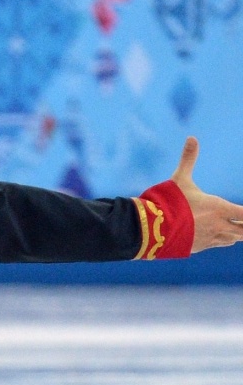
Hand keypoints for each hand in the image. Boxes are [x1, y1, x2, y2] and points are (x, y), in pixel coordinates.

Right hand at [175, 138, 242, 253]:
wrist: (151, 229)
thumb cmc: (168, 202)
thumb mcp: (180, 179)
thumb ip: (188, 159)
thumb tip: (191, 137)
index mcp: (219, 208)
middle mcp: (219, 226)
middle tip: (242, 219)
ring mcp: (210, 239)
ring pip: (233, 239)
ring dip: (235, 233)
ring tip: (235, 228)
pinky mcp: (199, 247)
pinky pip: (218, 244)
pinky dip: (222, 240)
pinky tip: (218, 235)